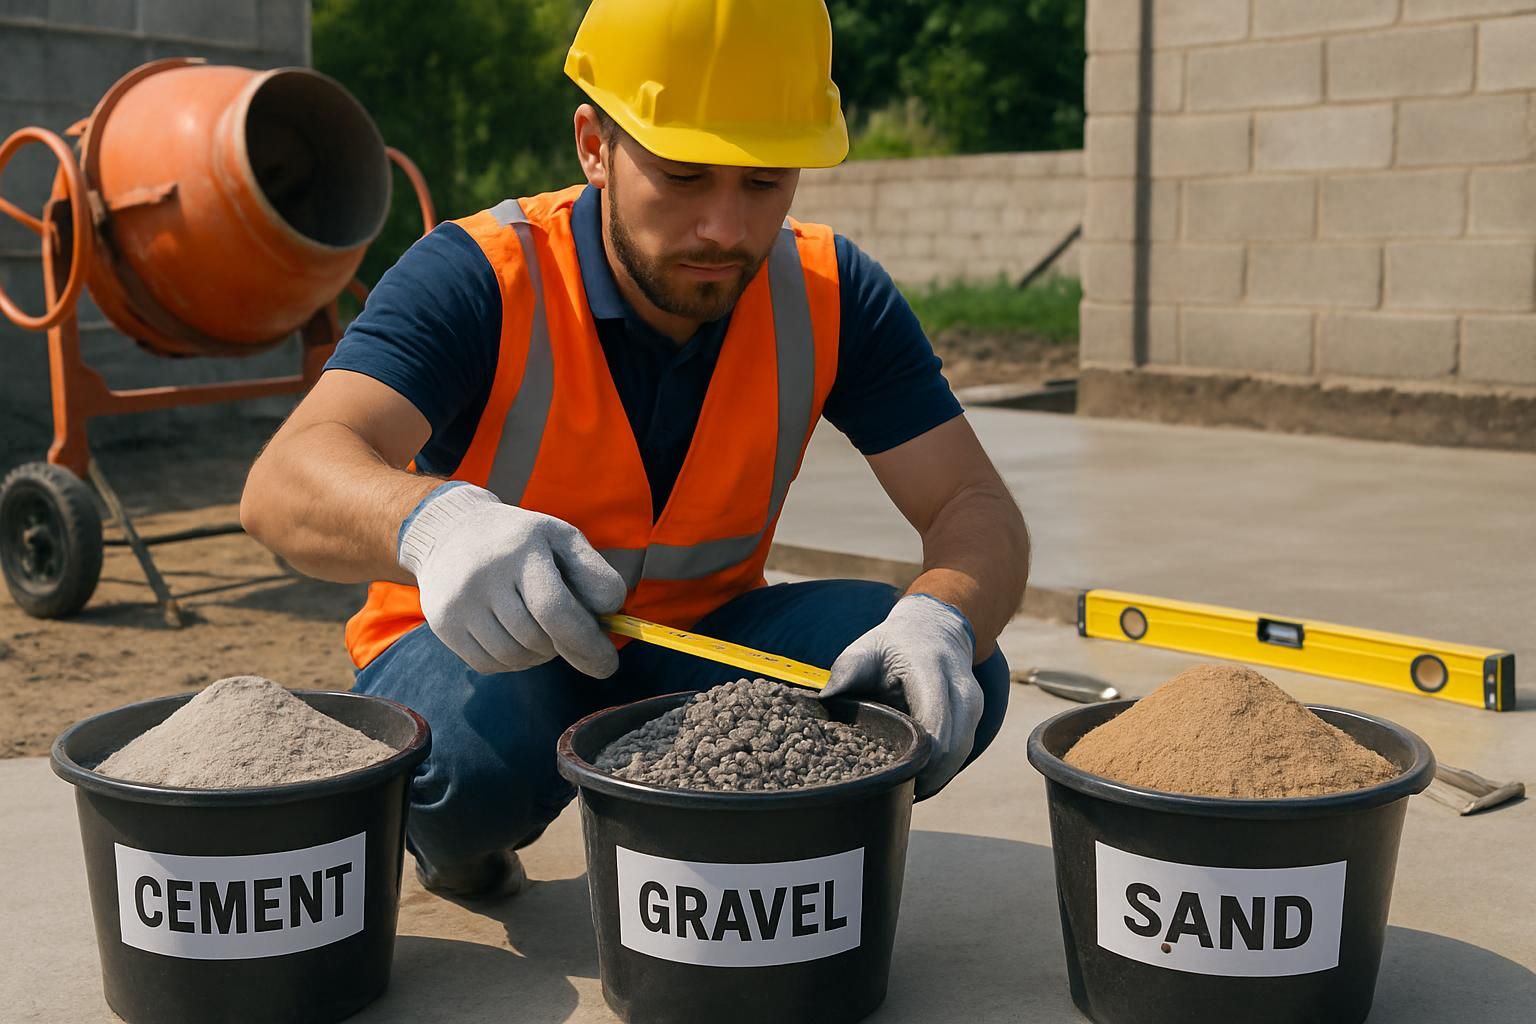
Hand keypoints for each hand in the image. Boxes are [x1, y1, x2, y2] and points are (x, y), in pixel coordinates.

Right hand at [398, 483, 627, 676]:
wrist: (451, 531)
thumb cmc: (521, 541)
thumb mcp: (561, 539)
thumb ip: (593, 572)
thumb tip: (611, 612)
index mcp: (522, 549)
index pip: (555, 610)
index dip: (586, 643)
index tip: (608, 664)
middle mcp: (484, 576)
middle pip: (537, 639)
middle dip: (564, 646)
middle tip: (567, 633)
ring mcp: (459, 602)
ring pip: (515, 657)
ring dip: (539, 656)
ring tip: (540, 631)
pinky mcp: (443, 624)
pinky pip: (489, 664)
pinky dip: (512, 662)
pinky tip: (514, 638)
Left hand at [820, 594, 983, 797]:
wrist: (934, 628)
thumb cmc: (893, 644)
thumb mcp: (866, 649)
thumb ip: (846, 671)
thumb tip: (824, 700)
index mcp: (931, 668)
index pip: (935, 723)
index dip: (918, 756)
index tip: (892, 773)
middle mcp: (960, 687)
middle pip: (953, 745)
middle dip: (927, 772)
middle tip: (894, 787)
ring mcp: (973, 702)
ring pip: (961, 752)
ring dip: (936, 773)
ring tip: (904, 785)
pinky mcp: (975, 715)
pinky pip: (963, 750)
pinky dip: (942, 766)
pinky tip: (918, 774)